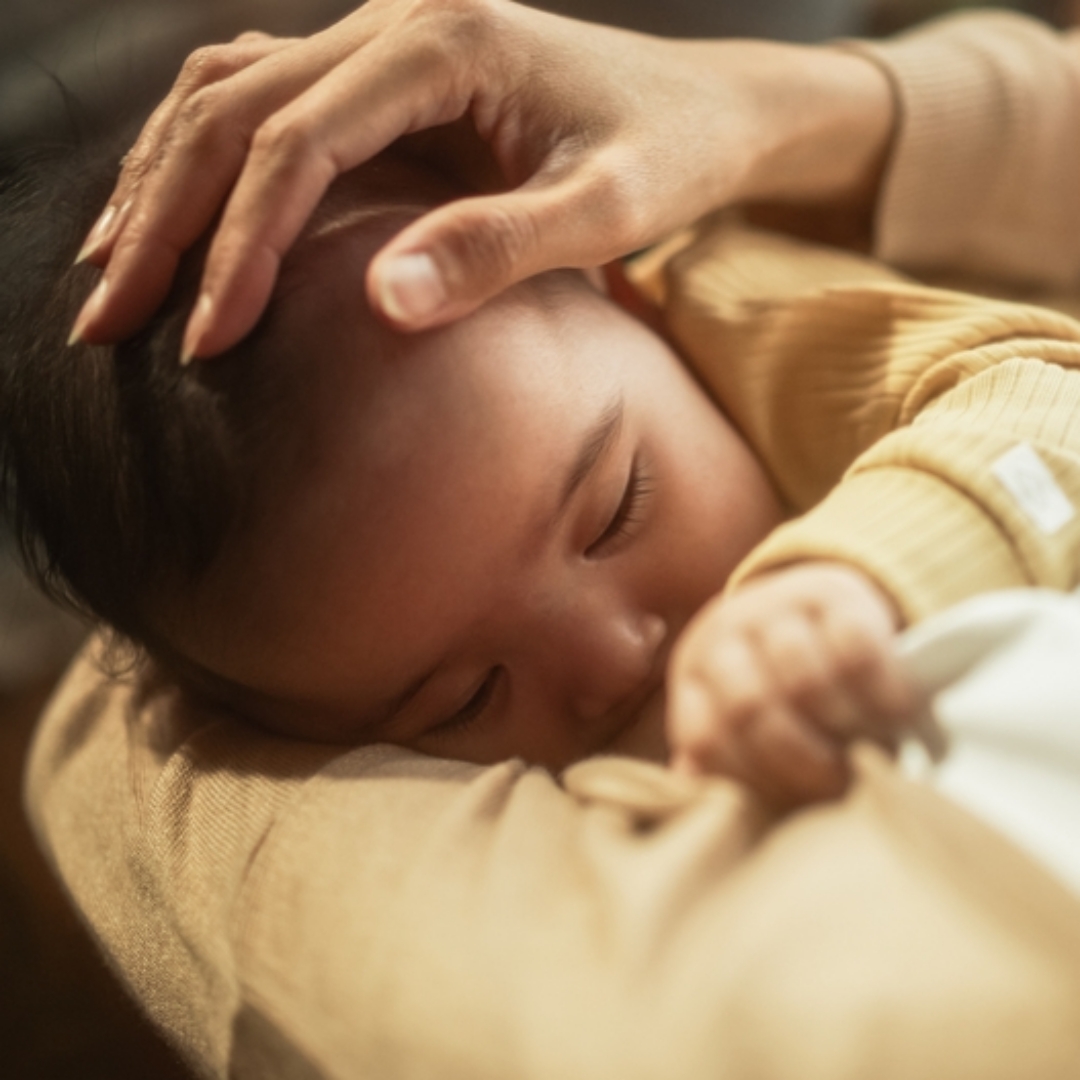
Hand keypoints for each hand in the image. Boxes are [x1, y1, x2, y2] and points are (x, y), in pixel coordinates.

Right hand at [69, 0, 893, 359]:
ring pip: (226, 95)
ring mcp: (381, 39)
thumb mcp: (607, 210)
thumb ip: (500, 248)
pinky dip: (203, 158)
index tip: (207, 339)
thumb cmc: (670, 157)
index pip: (297, 144)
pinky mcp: (385, 74)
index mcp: (442, 40)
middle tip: (107, 321)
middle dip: (162, 221)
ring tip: (109, 274)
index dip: (240, 245)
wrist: (705, 111)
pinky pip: (263, 99)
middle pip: (230, 111)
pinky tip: (174, 216)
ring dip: (160, 184)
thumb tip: (380, 302)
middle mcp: (392, 20)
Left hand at [667, 563, 918, 806]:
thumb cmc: (781, 684)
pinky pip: (856, 649)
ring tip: (870, 751)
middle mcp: (723, 633)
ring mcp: (774, 605)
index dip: (751, 780)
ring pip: (803, 680)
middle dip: (800, 760)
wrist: (817, 603)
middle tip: (840, 785)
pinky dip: (881, 691)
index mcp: (694, 675)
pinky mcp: (832, 591)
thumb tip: (705, 810)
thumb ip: (730, 762)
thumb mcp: (745, 718)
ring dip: (843, 727)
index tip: (793, 804)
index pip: (706, 739)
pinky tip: (898, 714)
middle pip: (751, 709)